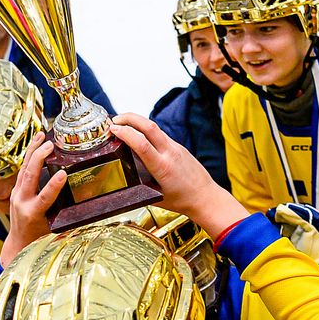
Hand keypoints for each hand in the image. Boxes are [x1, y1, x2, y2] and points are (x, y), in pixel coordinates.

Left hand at [0, 131, 66, 265]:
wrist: (18, 243)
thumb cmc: (39, 237)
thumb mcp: (55, 227)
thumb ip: (68, 212)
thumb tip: (89, 196)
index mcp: (32, 214)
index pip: (43, 198)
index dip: (53, 186)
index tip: (63, 173)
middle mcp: (21, 202)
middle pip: (29, 176)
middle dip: (39, 157)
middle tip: (50, 145)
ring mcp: (16, 195)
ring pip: (23, 168)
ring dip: (33, 151)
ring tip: (42, 136)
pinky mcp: (15, 189)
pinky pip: (22, 170)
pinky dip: (29, 156)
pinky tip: (36, 144)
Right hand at [110, 113, 247, 236]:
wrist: (205, 197)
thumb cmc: (182, 200)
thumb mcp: (154, 195)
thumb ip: (139, 183)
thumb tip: (124, 174)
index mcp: (163, 167)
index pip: (142, 144)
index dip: (125, 134)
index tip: (113, 130)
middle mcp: (170, 153)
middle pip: (149, 126)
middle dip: (129, 118)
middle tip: (114, 120)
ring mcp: (176, 148)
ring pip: (155, 127)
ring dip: (137, 122)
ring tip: (122, 124)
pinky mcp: (178, 147)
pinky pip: (160, 134)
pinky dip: (146, 130)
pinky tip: (138, 134)